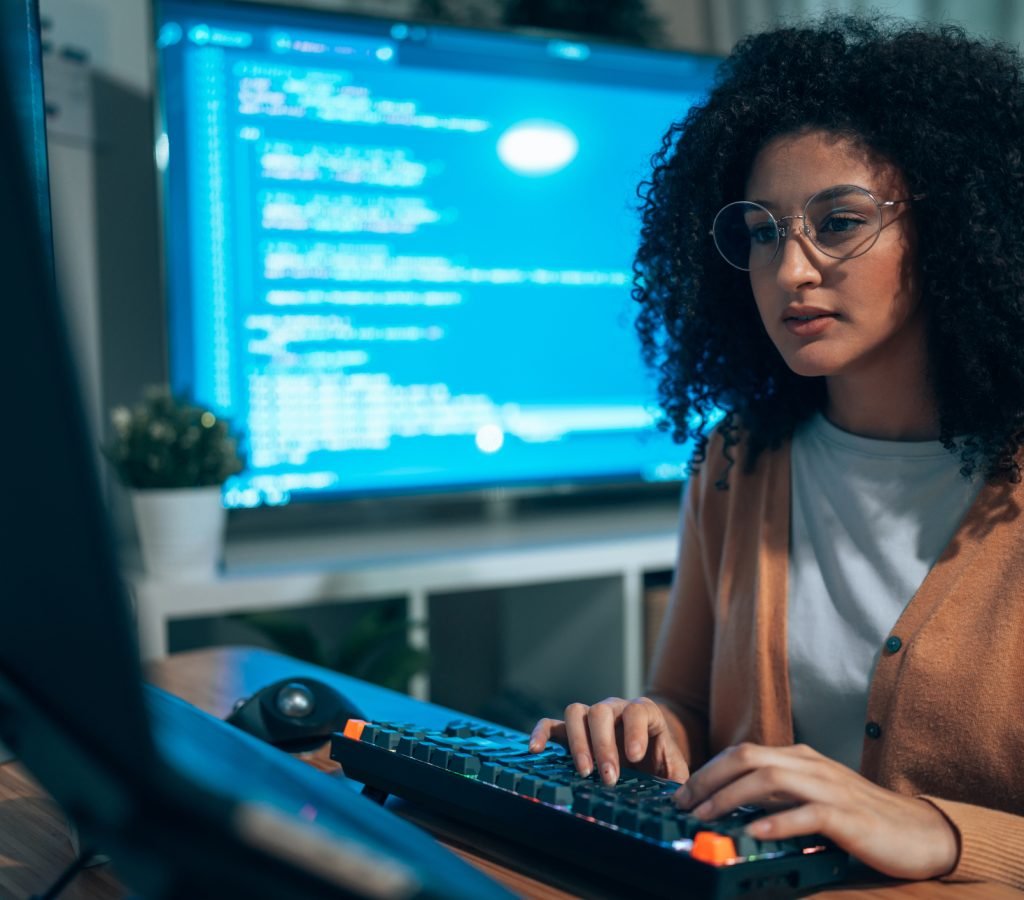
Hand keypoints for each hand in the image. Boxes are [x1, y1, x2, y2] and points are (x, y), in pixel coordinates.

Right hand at [529, 696, 689, 785]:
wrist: (649, 758)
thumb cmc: (662, 765)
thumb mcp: (675, 772)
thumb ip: (677, 781)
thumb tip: (678, 800)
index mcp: (645, 714)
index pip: (638, 710)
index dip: (635, 731)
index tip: (635, 757)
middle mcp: (615, 709)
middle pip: (603, 711)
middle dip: (604, 745)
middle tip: (608, 778)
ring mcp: (591, 718)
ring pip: (577, 712)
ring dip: (578, 743)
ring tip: (584, 772)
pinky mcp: (571, 731)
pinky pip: (551, 725)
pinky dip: (541, 734)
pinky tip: (536, 750)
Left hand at [675, 742, 958, 880]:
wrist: (920, 831)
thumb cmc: (861, 817)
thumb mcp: (812, 797)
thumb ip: (778, 795)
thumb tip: (732, 803)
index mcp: (800, 758)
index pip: (742, 753)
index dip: (708, 771)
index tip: (682, 794)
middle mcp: (810, 765)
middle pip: (747, 759)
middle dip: (709, 779)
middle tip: (684, 805)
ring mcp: (829, 788)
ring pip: (769, 780)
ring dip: (730, 798)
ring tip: (706, 817)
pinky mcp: (848, 816)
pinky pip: (806, 814)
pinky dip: (777, 821)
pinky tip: (754, 832)